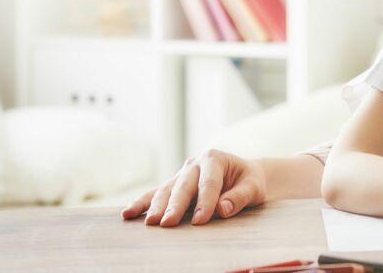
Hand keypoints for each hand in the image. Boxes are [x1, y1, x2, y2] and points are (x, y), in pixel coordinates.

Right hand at [120, 149, 266, 226]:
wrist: (243, 175)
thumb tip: (222, 209)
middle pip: (183, 186)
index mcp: (215, 158)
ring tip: (149, 222)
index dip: (205, 202)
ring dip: (156, 207)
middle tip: (168, 223)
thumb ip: (240, 197)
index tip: (200, 220)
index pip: (209, 182)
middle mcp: (194, 163)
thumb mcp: (254, 187)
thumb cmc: (249, 181)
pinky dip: (142, 204)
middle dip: (175, 205)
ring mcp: (181, 174)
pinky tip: (128, 214)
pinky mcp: (174, 185)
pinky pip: (156, 194)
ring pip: (166, 190)